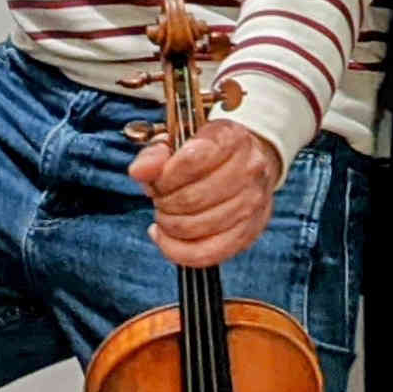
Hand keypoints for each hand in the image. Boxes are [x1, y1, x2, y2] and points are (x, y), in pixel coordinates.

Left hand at [129, 118, 282, 267]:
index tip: (159, 180)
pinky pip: (208, 253)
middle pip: (192, 198)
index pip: (191, 161)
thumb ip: (154, 154)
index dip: (165, 177)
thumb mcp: (176, 142)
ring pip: (198, 227)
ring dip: (170, 226)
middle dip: (164, 203)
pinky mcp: (249, 232)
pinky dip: (179, 251)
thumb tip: (140, 172)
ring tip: (166, 215)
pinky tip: (167, 238)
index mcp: (231, 138)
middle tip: (160, 199)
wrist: (246, 165)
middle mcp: (249, 169)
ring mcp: (253, 203)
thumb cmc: (206, 154)